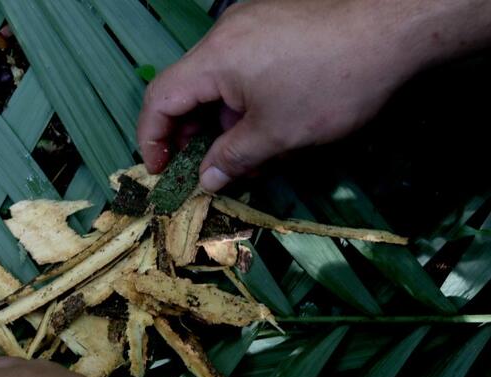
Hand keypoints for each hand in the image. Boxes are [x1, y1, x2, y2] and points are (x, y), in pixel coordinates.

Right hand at [138, 0, 419, 190]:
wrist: (397, 27)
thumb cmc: (334, 83)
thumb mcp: (277, 135)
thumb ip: (232, 160)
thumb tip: (205, 181)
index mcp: (215, 58)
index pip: (160, 99)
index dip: (152, 139)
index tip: (161, 171)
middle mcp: (225, 34)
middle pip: (186, 88)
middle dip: (190, 134)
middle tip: (205, 170)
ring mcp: (252, 24)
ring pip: (217, 80)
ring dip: (220, 120)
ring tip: (245, 153)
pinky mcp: (276, 23)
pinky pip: (242, 66)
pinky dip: (242, 99)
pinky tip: (268, 123)